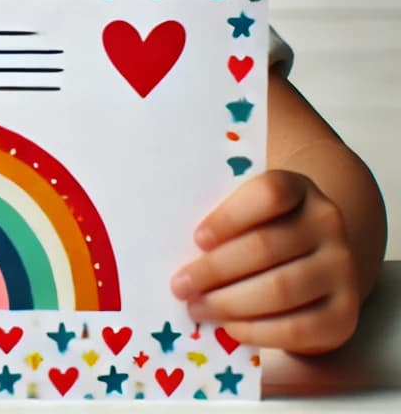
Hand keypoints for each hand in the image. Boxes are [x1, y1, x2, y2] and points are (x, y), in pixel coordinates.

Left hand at [170, 169, 360, 354]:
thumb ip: (223, 216)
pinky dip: (259, 331)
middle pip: (265, 246)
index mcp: (299, 188)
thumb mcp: (250, 208)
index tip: (197, 238)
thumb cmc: (265, 227)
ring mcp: (342, 270)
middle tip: (180, 285)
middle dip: (215, 270)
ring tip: (196, 306)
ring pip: (280, 289)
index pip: (269, 194)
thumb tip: (173, 243)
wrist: (317, 257)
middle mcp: (327, 224)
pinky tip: (230, 327)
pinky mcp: (344, 315)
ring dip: (230, 302)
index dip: (230, 217)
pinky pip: (298, 328)